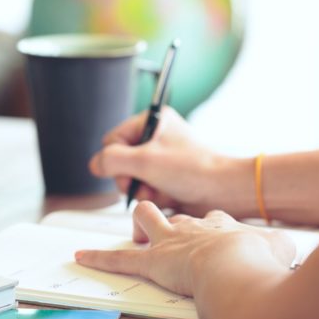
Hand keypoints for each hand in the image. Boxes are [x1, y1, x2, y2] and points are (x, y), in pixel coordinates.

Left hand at [75, 201, 294, 297]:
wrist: (239, 264)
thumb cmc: (261, 261)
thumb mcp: (281, 249)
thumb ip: (280, 249)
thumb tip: (287, 252)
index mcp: (222, 225)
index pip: (213, 219)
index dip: (214, 227)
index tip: (221, 238)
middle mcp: (193, 227)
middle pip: (177, 215)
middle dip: (173, 221)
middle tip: (177, 239)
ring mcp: (170, 242)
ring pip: (148, 219)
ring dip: (141, 227)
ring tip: (139, 238)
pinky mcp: (152, 263)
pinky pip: (119, 260)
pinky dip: (98, 258)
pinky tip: (80, 255)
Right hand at [88, 106, 254, 217]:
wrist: (223, 191)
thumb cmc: (192, 169)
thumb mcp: (145, 161)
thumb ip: (112, 160)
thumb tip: (95, 164)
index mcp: (153, 121)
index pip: (113, 139)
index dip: (116, 158)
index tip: (130, 169)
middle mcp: (156, 137)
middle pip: (120, 160)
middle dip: (129, 177)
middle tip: (143, 183)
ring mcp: (161, 159)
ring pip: (131, 177)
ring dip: (139, 188)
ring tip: (155, 192)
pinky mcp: (167, 177)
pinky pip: (145, 187)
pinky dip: (150, 195)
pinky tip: (164, 197)